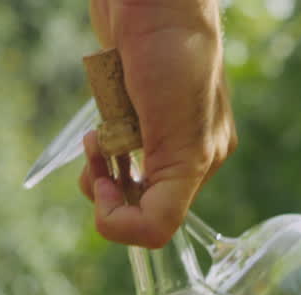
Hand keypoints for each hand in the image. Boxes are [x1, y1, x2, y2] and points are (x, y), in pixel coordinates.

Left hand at [80, 0, 236, 248]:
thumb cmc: (174, 52)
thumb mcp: (182, 140)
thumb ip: (169, 196)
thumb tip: (149, 234)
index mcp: (202, 163)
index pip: (157, 226)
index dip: (119, 215)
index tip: (102, 179)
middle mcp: (186, 152)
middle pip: (136, 204)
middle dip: (106, 187)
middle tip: (98, 148)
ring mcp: (160, 130)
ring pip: (121, 178)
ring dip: (101, 164)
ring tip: (98, 131)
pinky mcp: (138, 109)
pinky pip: (115, 146)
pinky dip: (102, 139)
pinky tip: (102, 115)